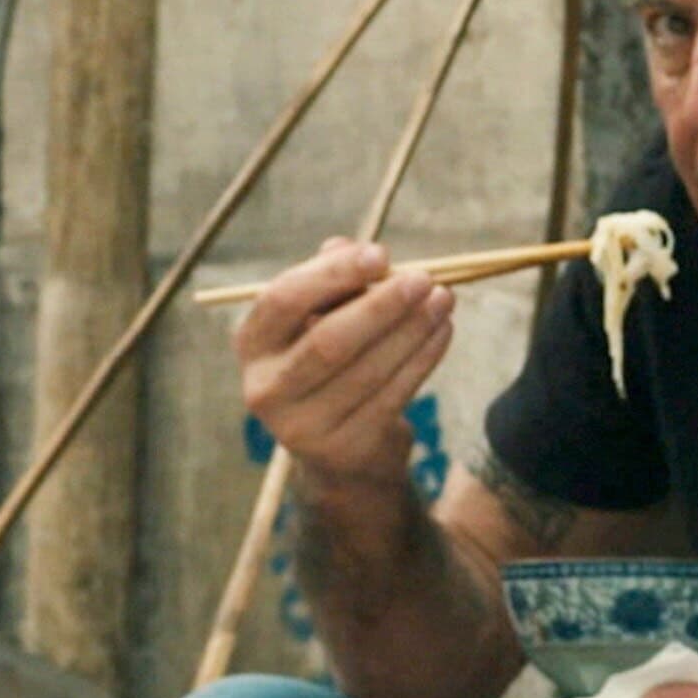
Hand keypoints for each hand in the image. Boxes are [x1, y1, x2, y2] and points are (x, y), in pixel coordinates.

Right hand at [233, 238, 454, 502]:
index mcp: (253, 344)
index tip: (382, 253)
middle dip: (382, 305)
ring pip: (367, 370)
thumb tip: (347, 248)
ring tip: (444, 299)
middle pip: (328, 341)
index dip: (332, 274)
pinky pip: (390, 396)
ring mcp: (301, 427)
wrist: (338, 450)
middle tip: (424, 278)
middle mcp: (265, 388)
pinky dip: (422, 360)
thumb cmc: (330, 363)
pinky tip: (443, 331)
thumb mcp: (322, 317)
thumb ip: (331, 281)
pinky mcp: (342, 449)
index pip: (282, 301)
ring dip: (412, 330)